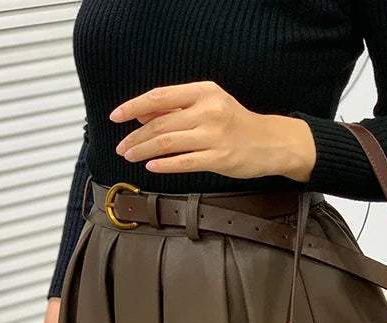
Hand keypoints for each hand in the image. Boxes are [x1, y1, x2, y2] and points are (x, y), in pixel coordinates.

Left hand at [108, 80, 315, 181]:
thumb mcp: (208, 106)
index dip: (133, 106)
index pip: (159, 96)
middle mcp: (208, 110)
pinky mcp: (219, 158)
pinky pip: (184, 161)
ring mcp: (214, 135)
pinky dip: (164, 164)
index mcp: (203, 92)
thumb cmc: (236, 124)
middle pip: (160, 122)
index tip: (116, 116)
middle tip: (122, 147)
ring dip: (144, 150)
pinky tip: (151, 166)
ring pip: (167, 142)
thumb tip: (141, 114)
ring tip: (130, 156)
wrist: (270, 142)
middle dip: (136, 136)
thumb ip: (177, 108)